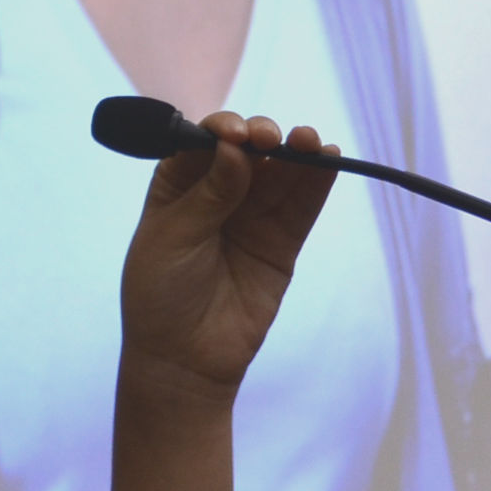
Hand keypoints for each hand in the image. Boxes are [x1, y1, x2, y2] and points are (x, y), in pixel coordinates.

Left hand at [114, 112, 336, 403]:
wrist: (183, 360)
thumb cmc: (161, 294)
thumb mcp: (174, 238)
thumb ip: (209, 194)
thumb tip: (237, 149)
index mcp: (179, 183)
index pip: (204, 141)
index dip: (223, 130)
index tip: (236, 136)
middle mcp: (218, 192)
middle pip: (249, 151)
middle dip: (264, 136)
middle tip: (272, 139)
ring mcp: (252, 217)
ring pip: (281, 174)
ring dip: (298, 152)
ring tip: (312, 142)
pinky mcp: (281, 243)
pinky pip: (302, 206)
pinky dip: (318, 181)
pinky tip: (330, 158)